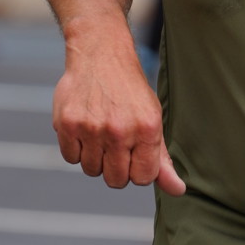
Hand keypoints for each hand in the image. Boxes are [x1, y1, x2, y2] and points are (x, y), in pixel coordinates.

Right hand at [52, 46, 185, 192]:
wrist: (101, 54)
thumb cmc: (130, 91)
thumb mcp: (153, 118)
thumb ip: (162, 158)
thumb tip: (178, 190)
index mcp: (147, 129)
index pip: (143, 178)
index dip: (138, 170)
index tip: (134, 153)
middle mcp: (119, 130)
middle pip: (116, 180)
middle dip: (116, 167)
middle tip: (116, 142)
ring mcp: (91, 128)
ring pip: (91, 170)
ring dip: (95, 157)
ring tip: (100, 131)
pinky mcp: (67, 124)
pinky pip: (71, 158)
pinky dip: (76, 148)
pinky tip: (84, 126)